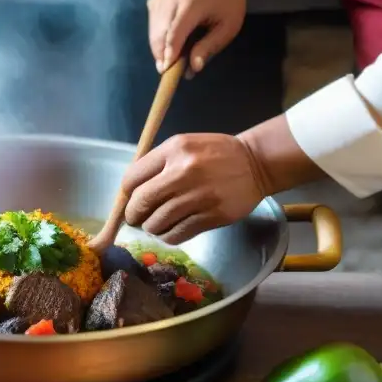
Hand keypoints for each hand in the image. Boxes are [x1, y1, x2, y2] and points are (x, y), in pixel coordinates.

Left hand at [121, 133, 268, 243]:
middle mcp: (183, 172)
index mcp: (173, 150)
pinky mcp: (211, 216)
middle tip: (135, 219)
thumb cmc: (214, 154)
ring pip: (158, 221)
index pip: (133, 177)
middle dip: (133, 214)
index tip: (129, 200)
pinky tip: (171, 231)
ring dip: (151, 227)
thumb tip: (131, 193)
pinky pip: (178, 233)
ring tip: (155, 225)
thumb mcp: (185, 146)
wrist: (255, 163)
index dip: (126, 193)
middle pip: (142, 201)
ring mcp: (198, 196)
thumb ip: (158, 164)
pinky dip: (169, 236)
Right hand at [146, 0, 246, 77]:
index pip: (175, 30)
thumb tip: (194, 67)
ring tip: (171, 59)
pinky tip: (169, 42)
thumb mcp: (228, 27)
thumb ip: (210, 46)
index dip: (169, 51)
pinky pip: (152, 23)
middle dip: (161, 54)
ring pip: (153, 29)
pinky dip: (157, 37)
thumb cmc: (228, 2)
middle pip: (160, 32)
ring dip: (158, 47)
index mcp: (192, 2)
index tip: (166, 70)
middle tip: (169, 72)